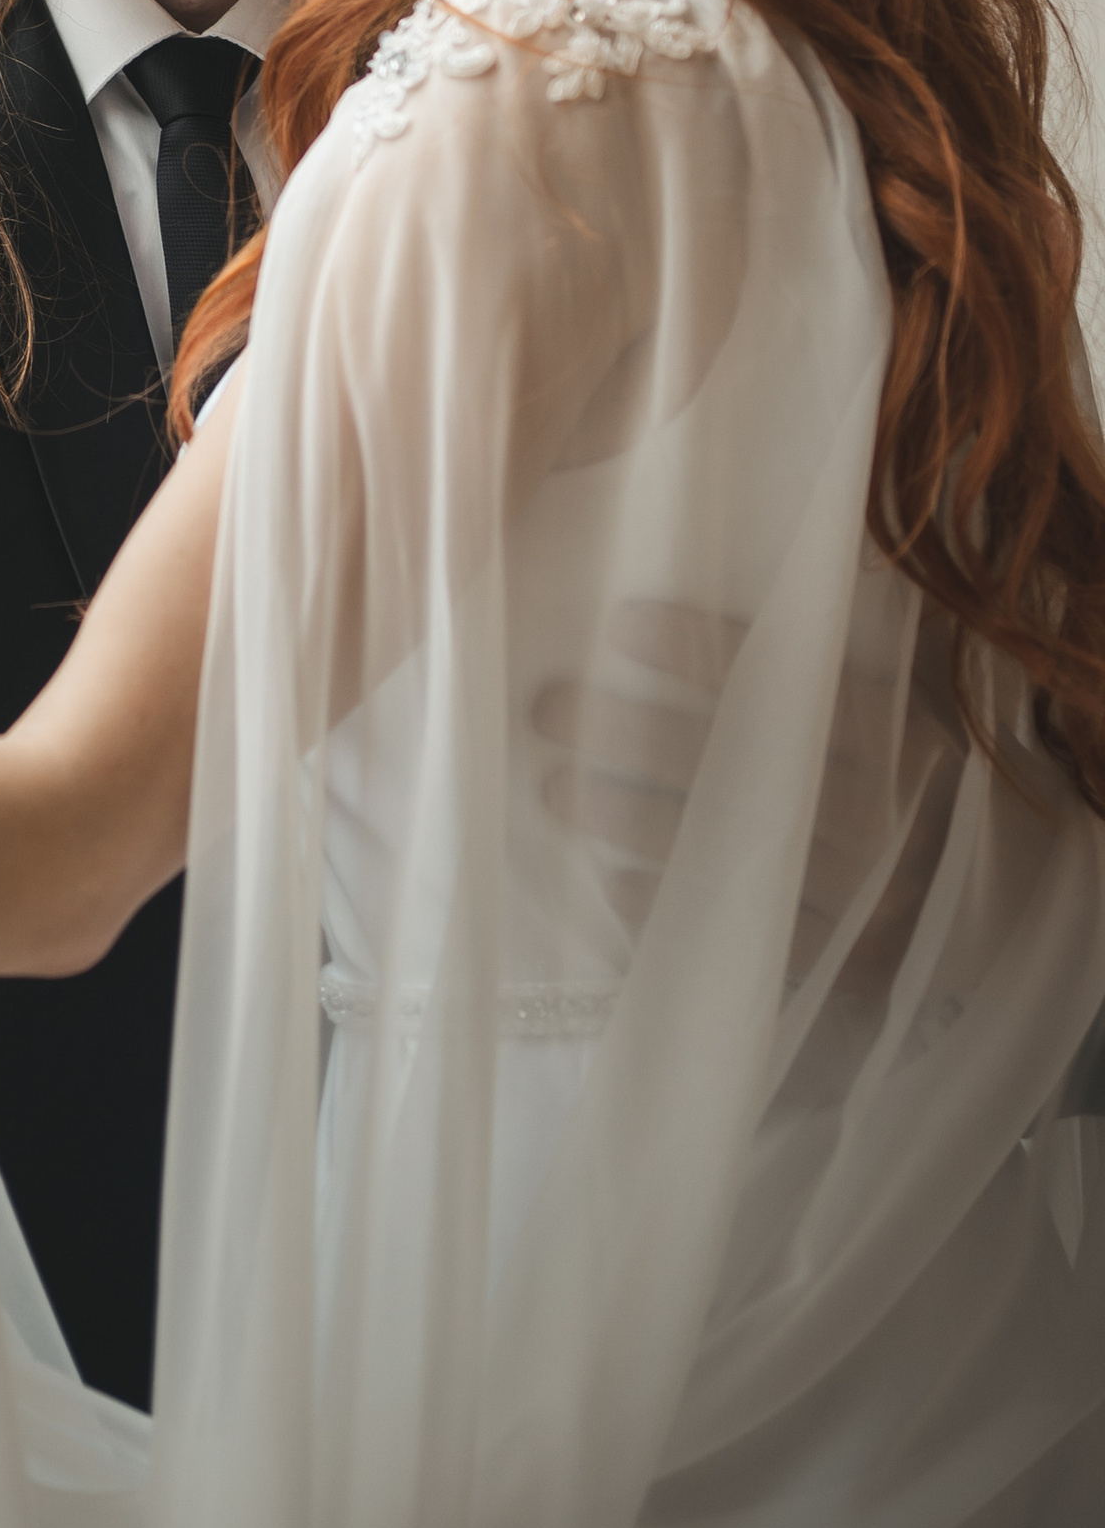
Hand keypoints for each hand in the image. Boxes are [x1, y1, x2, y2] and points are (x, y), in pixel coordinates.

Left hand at [535, 597, 950, 989]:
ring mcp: (859, 893)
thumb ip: (822, 652)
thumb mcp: (898, 698)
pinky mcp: (839, 961)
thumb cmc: (914, 771)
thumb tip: (734, 566)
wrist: (981, 894)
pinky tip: (613, 885)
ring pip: (722, 851)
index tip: (618, 626)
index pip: (780, 680)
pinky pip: (738, 937)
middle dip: (626, 734)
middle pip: (733, 762)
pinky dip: (671, 910)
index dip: (694, 650)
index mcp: (892, 731)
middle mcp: (876, 809)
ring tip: (553, 791)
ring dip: (624, 820)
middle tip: (548, 710)